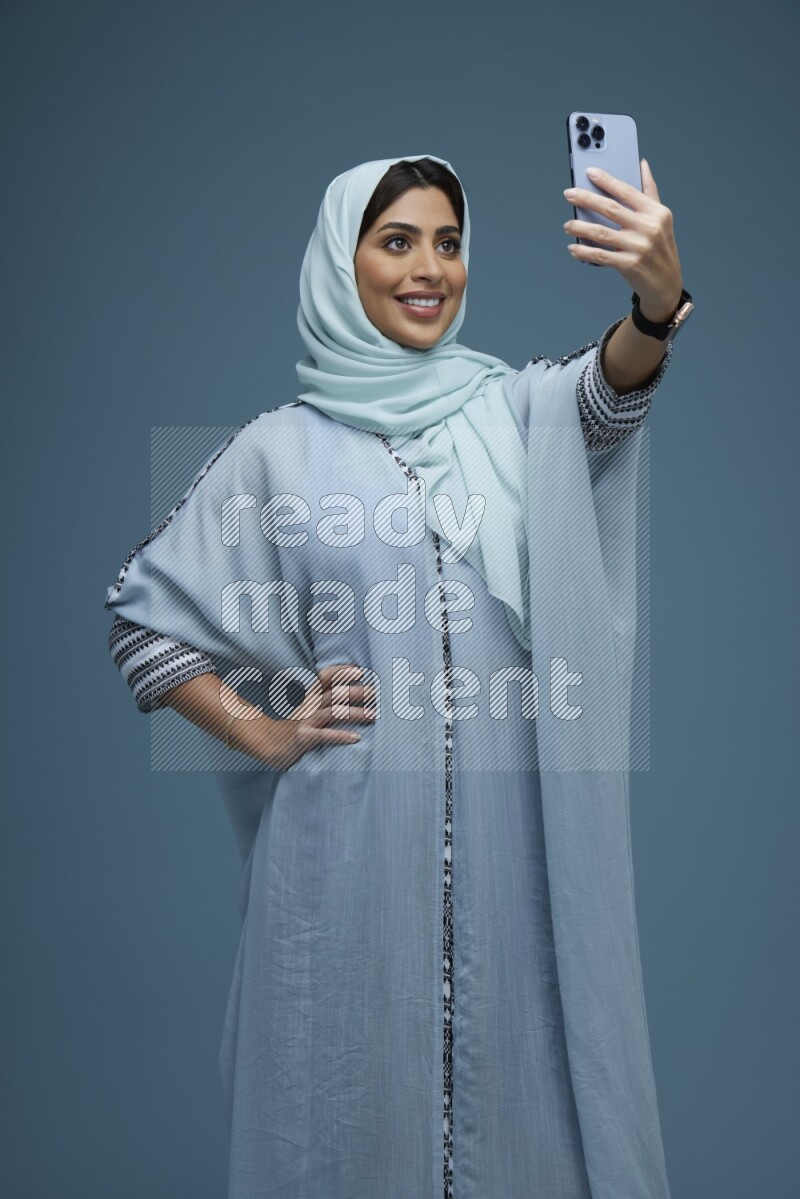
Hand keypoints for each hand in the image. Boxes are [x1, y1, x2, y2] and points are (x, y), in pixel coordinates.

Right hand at [238, 663, 376, 769]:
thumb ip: (323, 702)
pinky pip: (324, 735)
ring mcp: (306, 721)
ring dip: (356, 713)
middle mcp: (309, 705)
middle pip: (335, 693)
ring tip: (374, 716)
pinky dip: (341, 735)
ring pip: (333, 711)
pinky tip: (356, 738)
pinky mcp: (303, 738)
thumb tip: (350, 696)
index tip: (360, 670)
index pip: (325, 677)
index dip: (341, 671)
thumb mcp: (306, 710)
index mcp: (310, 697)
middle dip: (358, 692)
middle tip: (377, 694)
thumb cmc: (291, 727)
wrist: (265, 744)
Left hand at [563, 159, 683, 321]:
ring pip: (601, 233)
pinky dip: (584, 251)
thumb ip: (650, 191)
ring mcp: (638, 247)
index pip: (626, 191)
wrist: (667, 283)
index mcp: (655, 212)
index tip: (589, 172)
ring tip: (567, 224)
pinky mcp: (629, 265)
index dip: (606, 180)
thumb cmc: (660, 247)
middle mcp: (648, 227)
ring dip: (580, 227)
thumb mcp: (661, 218)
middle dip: (586, 199)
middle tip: (569, 194)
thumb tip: (642, 164)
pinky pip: (600, 255)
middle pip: (610, 208)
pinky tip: (573, 247)